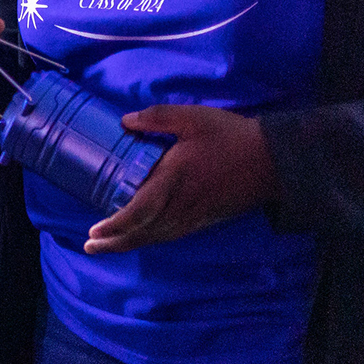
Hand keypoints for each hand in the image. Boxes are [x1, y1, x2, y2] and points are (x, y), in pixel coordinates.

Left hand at [84, 105, 276, 253]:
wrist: (272, 161)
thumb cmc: (231, 137)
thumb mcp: (192, 118)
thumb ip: (157, 118)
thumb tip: (126, 121)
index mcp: (174, 180)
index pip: (138, 212)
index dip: (115, 225)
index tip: (94, 230)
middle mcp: (181, 205)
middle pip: (142, 232)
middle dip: (115, 242)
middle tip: (90, 246)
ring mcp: (194, 216)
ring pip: (157, 237)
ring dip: (130, 244)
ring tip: (107, 246)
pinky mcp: (205, 219)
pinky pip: (172, 234)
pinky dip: (151, 239)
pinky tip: (142, 236)